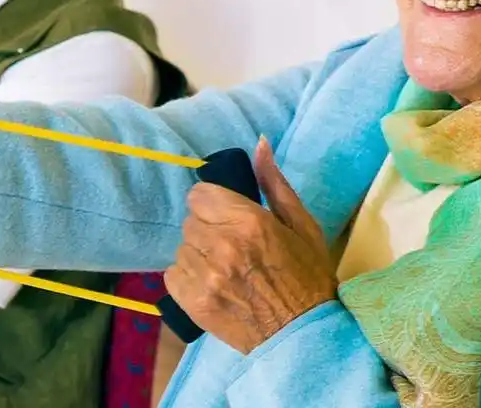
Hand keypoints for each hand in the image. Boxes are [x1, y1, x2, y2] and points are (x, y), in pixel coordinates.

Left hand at [163, 138, 337, 353]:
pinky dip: (188, 277)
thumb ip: (275, 184)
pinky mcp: (192, 302)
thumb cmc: (308, 279)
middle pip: (190, 220)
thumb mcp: (302, 226)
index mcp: (250, 222)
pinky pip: (172, 274)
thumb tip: (260, 144)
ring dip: (199, 254)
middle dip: (208, 228)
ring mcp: (205, 276)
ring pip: (182, 247)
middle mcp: (223, 245)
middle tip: (232, 247)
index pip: (200, 194)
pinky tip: (214, 285)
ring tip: (226, 269)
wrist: (303, 337)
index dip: (212, 203)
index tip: (227, 216)